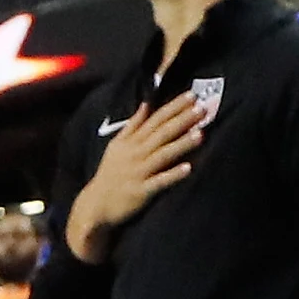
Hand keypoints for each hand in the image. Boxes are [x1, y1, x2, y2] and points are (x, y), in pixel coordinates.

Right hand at [64, 94, 208, 261]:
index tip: (192, 95)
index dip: (173, 107)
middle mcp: (135, 154)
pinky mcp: (141, 191)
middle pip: (161, 133)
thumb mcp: (117, 145)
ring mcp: (138, 172)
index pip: (155, 120)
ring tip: (201, 134)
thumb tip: (146, 104)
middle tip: (203, 108)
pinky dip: (173, 174)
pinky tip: (189, 168)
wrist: (95, 203)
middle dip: (182, 120)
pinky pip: (159, 182)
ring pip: (162, 155)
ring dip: (181, 144)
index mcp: (131, 141)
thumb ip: (133, 125)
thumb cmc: (111, 172)